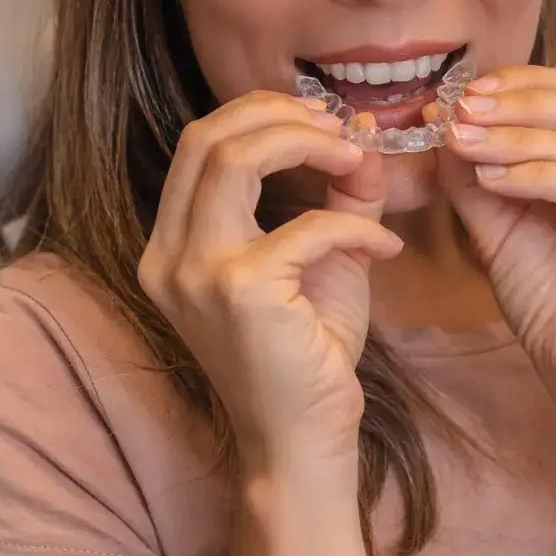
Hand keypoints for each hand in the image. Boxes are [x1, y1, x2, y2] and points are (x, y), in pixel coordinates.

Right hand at [139, 92, 398, 467]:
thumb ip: (338, 198)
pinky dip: (356, 225)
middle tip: (340, 129)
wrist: (302, 440)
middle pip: (207, 137)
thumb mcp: (322, 261)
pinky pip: (309, 226)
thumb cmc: (306, 357)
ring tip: (357, 159)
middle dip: (280, 115)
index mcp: (173, 246)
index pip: (199, 145)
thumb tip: (363, 138)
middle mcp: (169, 256)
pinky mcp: (241, 292)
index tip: (322, 122)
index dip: (261, 116)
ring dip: (307, 144)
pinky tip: (386, 246)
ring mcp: (196, 273)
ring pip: (235, 158)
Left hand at [438, 66, 555, 418]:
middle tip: (458, 111)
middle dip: (513, 106)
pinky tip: (495, 180)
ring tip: (462, 142)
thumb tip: (445, 121)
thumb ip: (479, 177)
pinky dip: (540, 176)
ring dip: (516, 139)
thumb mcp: (503, 229)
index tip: (460, 95)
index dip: (520, 85)